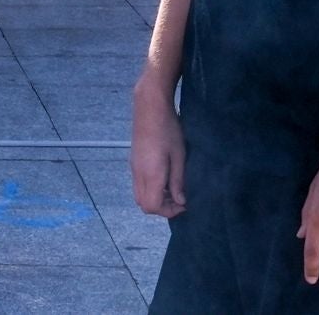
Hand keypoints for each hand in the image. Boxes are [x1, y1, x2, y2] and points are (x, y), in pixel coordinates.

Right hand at [130, 78, 187, 217]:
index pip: (153, 206)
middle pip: (143, 204)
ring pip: (139, 195)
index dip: (169, 211)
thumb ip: (178, 181)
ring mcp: (133, 167)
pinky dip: (150, 189)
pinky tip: (164, 177)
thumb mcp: (179, 157)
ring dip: (155, 198)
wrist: (150, 108)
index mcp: (151, 174)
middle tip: (179, 199)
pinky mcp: (133, 161)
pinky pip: (138, 184)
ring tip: (173, 188)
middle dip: (161, 207)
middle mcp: (138, 174)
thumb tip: (180, 201)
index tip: (185, 204)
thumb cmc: (169, 131)